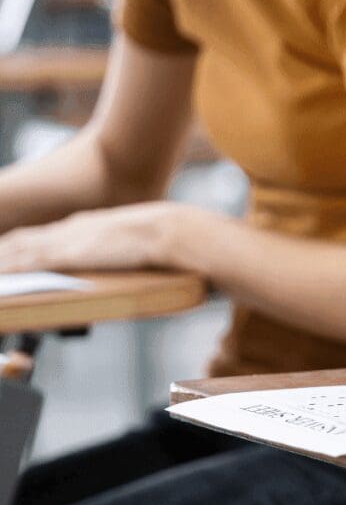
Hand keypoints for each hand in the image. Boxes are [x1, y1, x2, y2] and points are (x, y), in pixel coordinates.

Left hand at [0, 201, 195, 272]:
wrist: (170, 231)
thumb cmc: (164, 238)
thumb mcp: (137, 243)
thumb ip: (122, 249)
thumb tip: (126, 261)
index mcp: (85, 225)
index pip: (41, 236)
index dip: (18, 245)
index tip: (4, 252)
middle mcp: (70, 229)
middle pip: (23, 240)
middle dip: (3, 251)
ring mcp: (68, 241)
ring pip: (19, 250)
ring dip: (1, 260)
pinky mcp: (69, 254)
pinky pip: (30, 262)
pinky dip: (11, 270)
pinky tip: (1, 279)